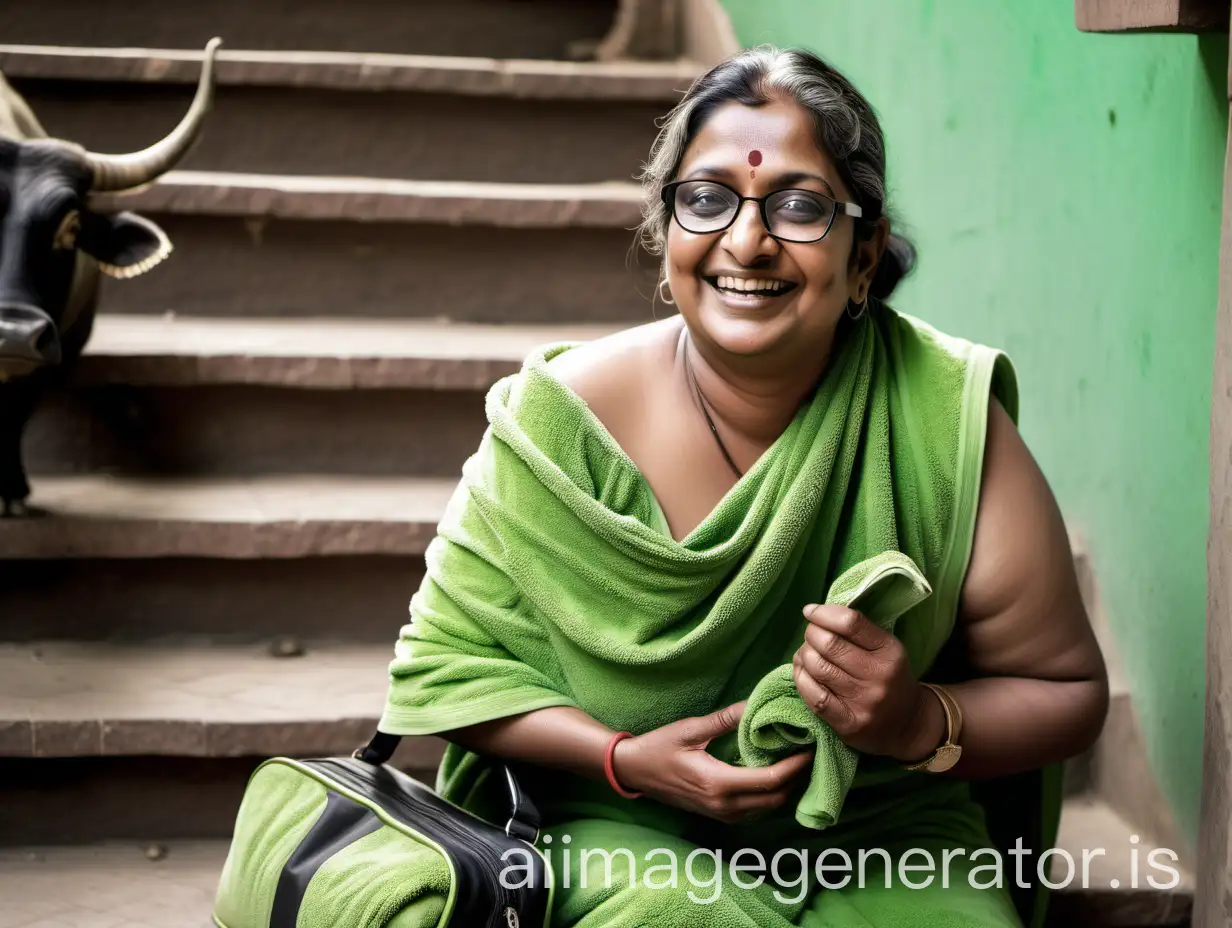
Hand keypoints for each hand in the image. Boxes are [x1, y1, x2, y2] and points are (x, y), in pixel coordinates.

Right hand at [610, 701, 811, 823]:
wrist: (633, 772)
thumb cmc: (658, 748)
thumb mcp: (690, 729)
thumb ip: (724, 719)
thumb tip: (754, 704)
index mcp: (718, 783)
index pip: (770, 780)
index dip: (796, 765)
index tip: (811, 747)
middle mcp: (724, 805)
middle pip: (777, 797)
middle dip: (799, 776)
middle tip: (812, 750)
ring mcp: (723, 814)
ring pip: (769, 806)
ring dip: (788, 786)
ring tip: (799, 758)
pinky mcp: (721, 814)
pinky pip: (757, 808)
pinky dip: (773, 792)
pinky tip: (778, 771)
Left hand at [792, 604, 943, 760]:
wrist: (908, 724)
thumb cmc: (889, 678)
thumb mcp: (885, 649)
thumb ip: (856, 631)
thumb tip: (815, 614)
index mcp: (889, 651)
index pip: (851, 623)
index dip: (823, 613)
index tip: (810, 611)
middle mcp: (878, 675)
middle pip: (829, 644)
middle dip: (811, 634)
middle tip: (811, 636)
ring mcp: (863, 701)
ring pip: (817, 667)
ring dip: (803, 655)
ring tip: (806, 654)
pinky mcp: (849, 723)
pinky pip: (813, 695)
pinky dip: (801, 678)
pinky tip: (803, 672)